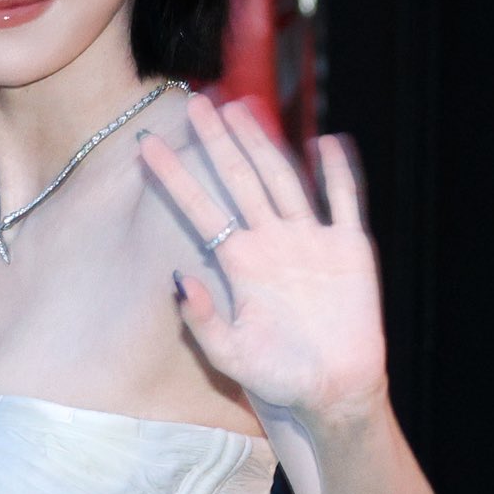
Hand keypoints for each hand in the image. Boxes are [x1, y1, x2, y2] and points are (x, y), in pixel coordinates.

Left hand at [139, 93, 388, 424]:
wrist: (333, 391)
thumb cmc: (279, 377)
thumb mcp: (231, 355)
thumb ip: (203, 321)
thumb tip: (178, 280)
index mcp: (240, 263)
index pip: (200, 210)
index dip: (174, 177)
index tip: (145, 145)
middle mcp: (272, 243)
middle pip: (240, 181)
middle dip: (219, 142)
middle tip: (196, 102)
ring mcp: (310, 241)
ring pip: (283, 179)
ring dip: (264, 144)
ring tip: (244, 106)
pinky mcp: (348, 249)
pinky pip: (343, 202)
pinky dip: (337, 174)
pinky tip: (326, 143)